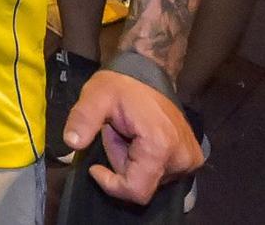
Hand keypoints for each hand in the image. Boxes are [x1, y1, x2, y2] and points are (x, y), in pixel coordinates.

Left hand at [63, 70, 203, 204]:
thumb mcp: (94, 96)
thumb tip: (71, 143)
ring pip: (150, 179)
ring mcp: (190, 160)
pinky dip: (146, 161)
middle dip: (122, 164)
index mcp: (161, 146)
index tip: (95, 167)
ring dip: (133, 162)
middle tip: (118, 135)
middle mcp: (182, 158)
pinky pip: (162, 173)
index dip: (112, 184)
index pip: (136, 191)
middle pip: (141, 184)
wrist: (147, 73)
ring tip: (130, 135)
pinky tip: (142, 139)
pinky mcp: (192, 159)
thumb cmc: (120, 85)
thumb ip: (83, 119)